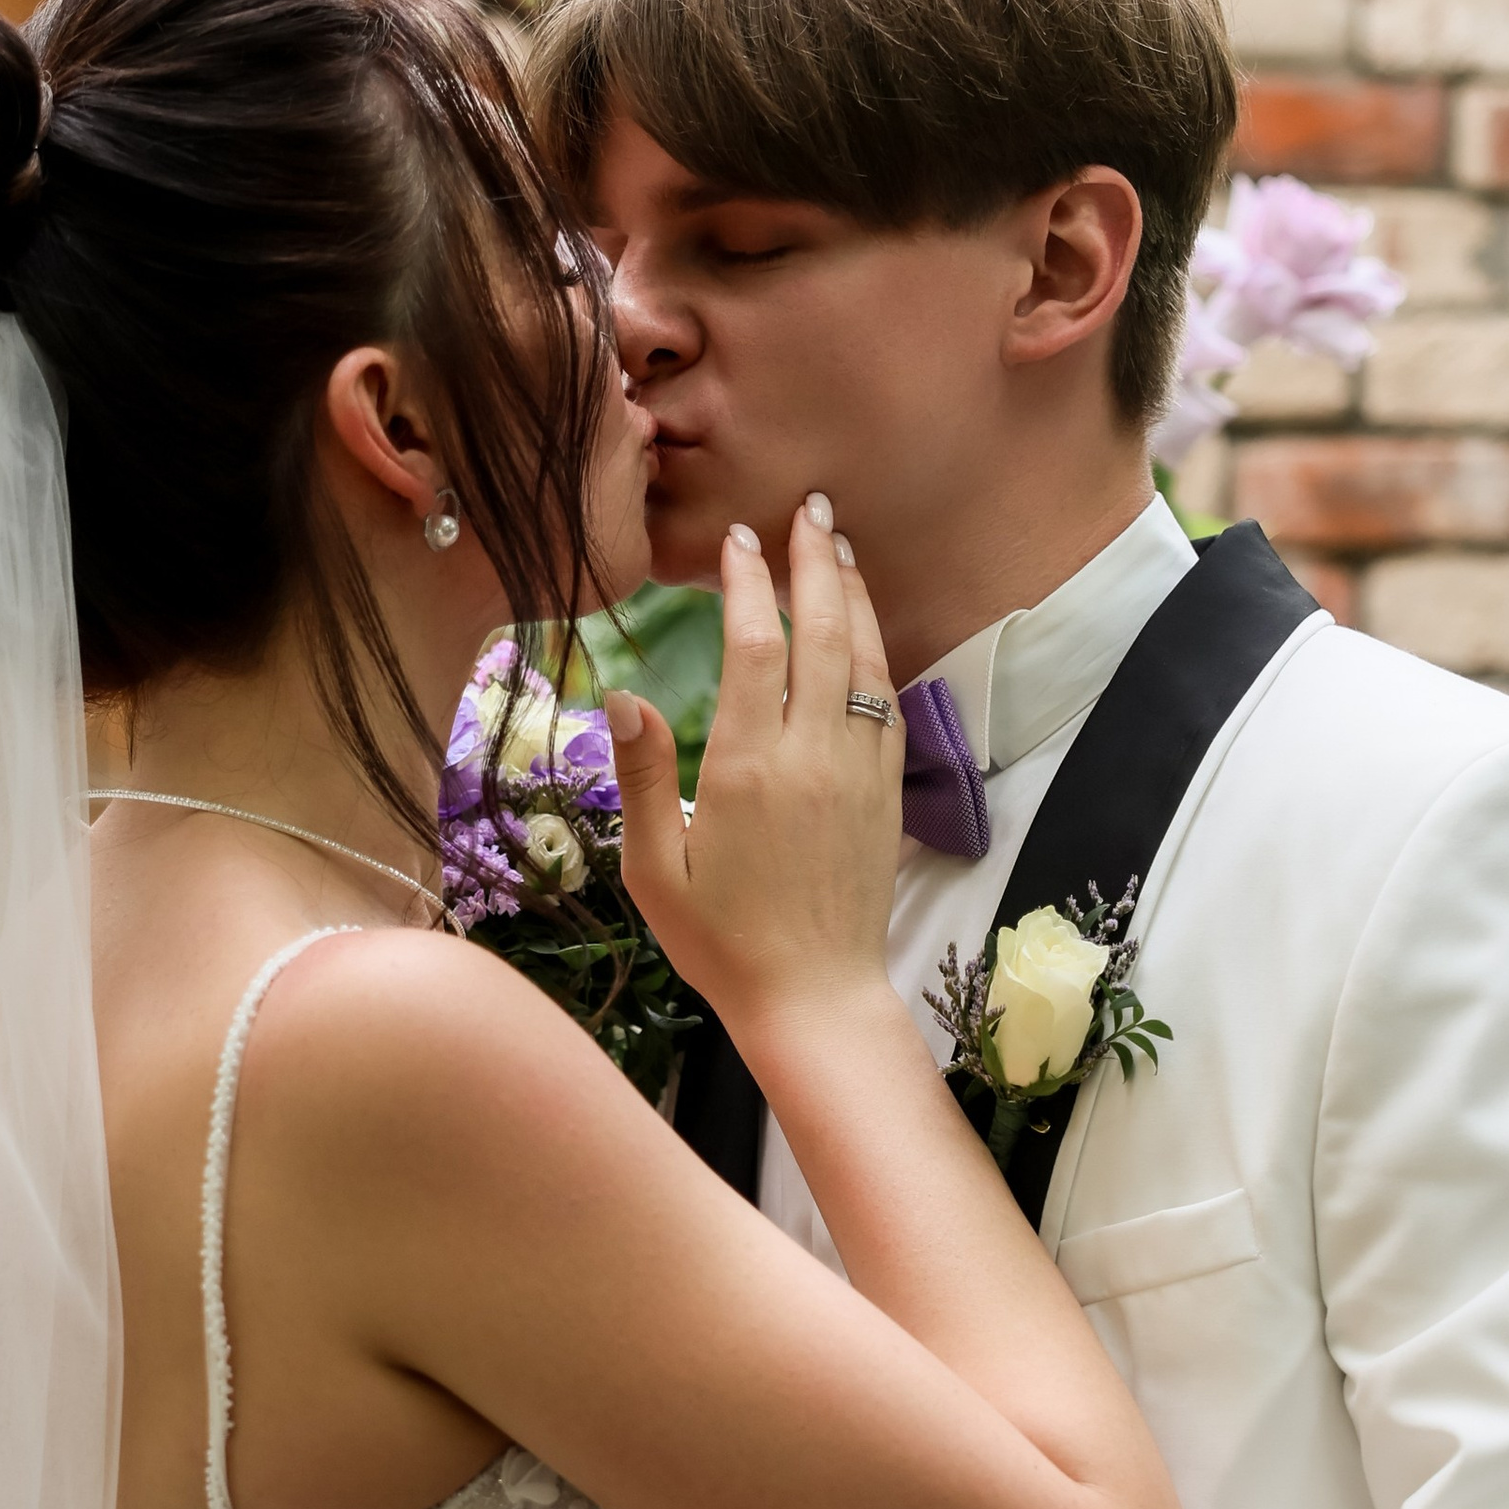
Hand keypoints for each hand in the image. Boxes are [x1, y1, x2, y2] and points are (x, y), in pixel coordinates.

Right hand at [611, 495, 902, 1054]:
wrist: (814, 998)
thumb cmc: (721, 942)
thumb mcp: (654, 869)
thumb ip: (641, 777)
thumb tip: (621, 695)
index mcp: (747, 769)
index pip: (754, 647)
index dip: (748, 584)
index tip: (739, 540)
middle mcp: (812, 757)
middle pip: (822, 633)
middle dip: (815, 564)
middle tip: (809, 511)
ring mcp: (858, 772)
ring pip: (864, 659)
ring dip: (853, 597)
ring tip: (839, 548)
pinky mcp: (884, 793)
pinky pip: (888, 702)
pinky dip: (876, 651)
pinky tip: (863, 629)